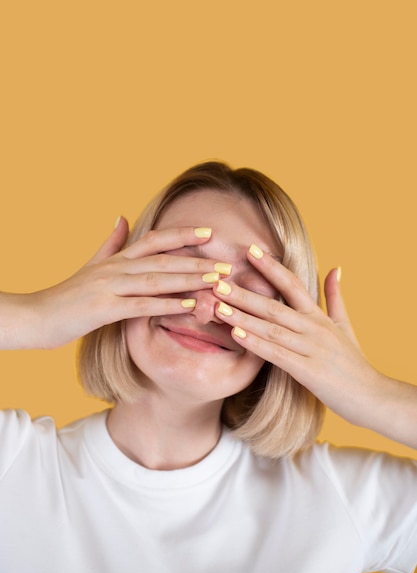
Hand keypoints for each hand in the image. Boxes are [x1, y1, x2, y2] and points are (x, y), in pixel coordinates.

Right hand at [0, 220, 229, 349]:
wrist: (35, 317)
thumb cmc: (66, 296)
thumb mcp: (91, 265)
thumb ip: (111, 243)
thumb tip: (122, 216)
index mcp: (116, 259)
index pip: (155, 241)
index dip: (182, 235)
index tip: (209, 233)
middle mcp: (115, 268)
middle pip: (163, 259)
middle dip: (197, 261)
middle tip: (226, 264)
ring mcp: (109, 287)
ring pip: (157, 279)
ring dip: (189, 279)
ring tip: (216, 281)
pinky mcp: (104, 309)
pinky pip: (142, 306)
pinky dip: (168, 304)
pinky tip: (190, 305)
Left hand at [214, 246, 380, 424]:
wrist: (373, 396)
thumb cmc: (354, 363)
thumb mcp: (345, 325)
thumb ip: (335, 297)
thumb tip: (335, 268)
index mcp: (318, 317)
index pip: (292, 284)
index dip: (270, 267)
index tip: (250, 250)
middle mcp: (314, 328)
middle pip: (273, 306)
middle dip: (243, 294)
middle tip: (216, 281)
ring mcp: (311, 349)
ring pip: (271, 329)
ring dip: (243, 317)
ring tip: (218, 306)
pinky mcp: (309, 371)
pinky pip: (277, 355)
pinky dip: (256, 344)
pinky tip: (237, 334)